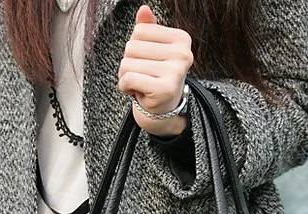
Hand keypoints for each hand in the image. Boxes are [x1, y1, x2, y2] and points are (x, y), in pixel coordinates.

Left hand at [118, 4, 193, 136]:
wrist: (163, 110)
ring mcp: (176, 72)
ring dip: (126, 76)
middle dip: (128, 62)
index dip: (134, 46)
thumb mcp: (152, 50)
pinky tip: (136, 92)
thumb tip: (143, 9)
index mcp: (181, 39)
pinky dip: (125, 87)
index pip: (140, 30)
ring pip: (128, 63)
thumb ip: (147, 29)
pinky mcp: (165, 89)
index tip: (146, 62)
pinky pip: (129, 78)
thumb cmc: (156, 77)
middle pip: (132, 46)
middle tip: (142, 76)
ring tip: (140, 84)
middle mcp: (183, 54)